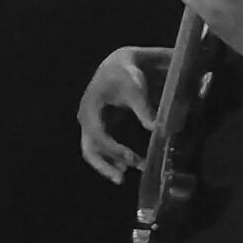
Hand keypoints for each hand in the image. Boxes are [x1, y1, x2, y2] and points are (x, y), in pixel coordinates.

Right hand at [73, 45, 168, 180]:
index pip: (97, 135)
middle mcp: (86, 118)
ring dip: (110, 163)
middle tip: (122, 178)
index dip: (113, 149)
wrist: (119, 64)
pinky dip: (113, 157)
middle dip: (104, 164)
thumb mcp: (136, 88)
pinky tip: (130, 164)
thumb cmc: (126, 73)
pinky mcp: (99, 127)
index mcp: (90, 108)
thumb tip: (156, 129)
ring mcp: (91, 124)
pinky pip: (102, 147)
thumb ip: (144, 108)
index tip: (131, 158)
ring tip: (130, 173)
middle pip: (89, 148)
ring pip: (94, 151)